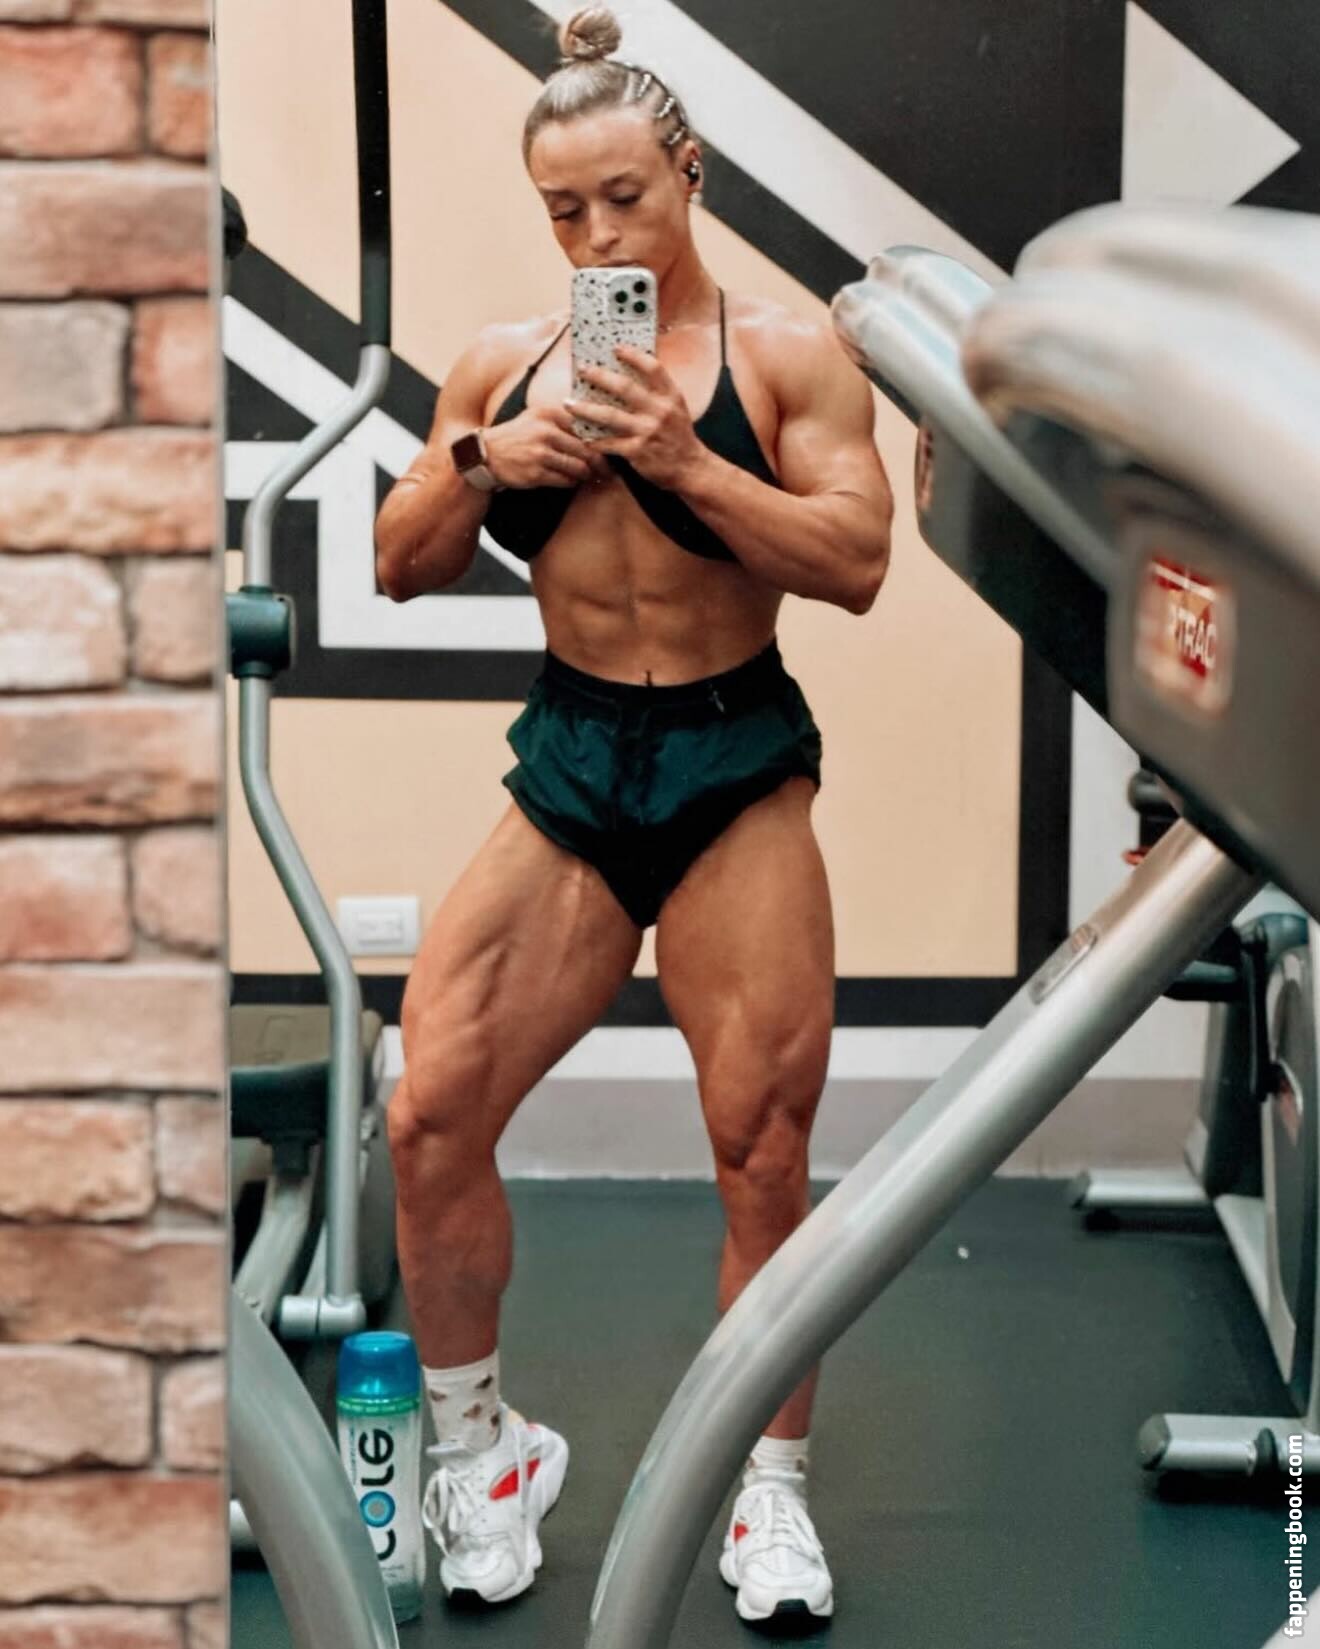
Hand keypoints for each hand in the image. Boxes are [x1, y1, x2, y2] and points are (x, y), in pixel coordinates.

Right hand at [482, 405, 609, 489]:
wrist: (486, 454)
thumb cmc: (517, 435)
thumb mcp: (536, 417)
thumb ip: (563, 419)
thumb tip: (597, 428)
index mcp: (548, 413)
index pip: (585, 424)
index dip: (603, 437)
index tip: (614, 446)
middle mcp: (545, 431)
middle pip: (586, 448)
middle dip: (601, 462)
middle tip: (610, 469)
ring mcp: (540, 453)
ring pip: (578, 466)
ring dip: (587, 474)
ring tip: (591, 475)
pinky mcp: (536, 473)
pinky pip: (565, 480)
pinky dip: (572, 482)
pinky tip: (573, 480)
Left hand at [565, 346, 705, 488]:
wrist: (690, 467)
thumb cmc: (679, 435)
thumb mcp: (675, 408)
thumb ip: (657, 391)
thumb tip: (632, 372)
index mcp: (670, 396)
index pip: (652, 368)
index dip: (633, 355)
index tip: (616, 348)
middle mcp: (659, 411)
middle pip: (625, 387)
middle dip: (600, 376)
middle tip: (583, 370)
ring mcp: (647, 431)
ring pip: (609, 416)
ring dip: (585, 409)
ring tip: (569, 403)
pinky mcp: (637, 451)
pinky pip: (609, 443)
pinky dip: (594, 440)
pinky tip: (584, 437)